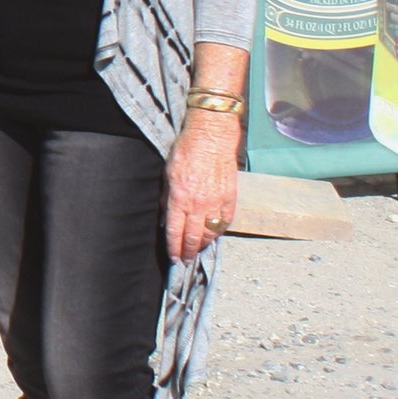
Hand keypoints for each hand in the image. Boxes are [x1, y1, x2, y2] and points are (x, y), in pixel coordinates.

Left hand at [164, 113, 240, 259]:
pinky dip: (218, 232)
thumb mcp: (167, 175)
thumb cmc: (185, 152)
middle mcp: (199, 204)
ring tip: (197, 250)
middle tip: (185, 261)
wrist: (212, 137)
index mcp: (180, 199)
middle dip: (188, 252)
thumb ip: (167, 200)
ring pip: (211, 233)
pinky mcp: (231, 198)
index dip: (174, 248)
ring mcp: (217, 202)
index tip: (174, 258)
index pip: (175, 232)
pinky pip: (225, 222)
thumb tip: (166, 220)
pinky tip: (213, 235)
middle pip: (193, 237)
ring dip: (203, 244)